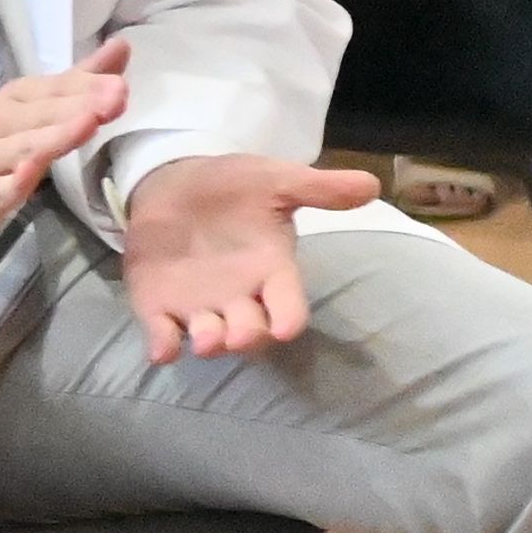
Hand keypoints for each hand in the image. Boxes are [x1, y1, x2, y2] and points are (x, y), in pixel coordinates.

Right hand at [0, 37, 126, 249]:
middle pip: (39, 115)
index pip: (47, 89)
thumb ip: (73, 84)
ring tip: (88, 123)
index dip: (83, 84)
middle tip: (117, 96)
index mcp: (11, 105)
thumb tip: (119, 47)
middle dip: (79, 104)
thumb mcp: (26, 109)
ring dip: (54, 135)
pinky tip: (29, 175)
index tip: (120, 80)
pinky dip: (11, 182)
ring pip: (21, 147)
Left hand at [122, 147, 381, 364]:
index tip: (286, 329)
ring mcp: (199, 304)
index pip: (288, 304)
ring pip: (209, 336)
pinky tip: (162, 351)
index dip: (289, 318)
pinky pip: (163, 332)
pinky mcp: (159, 304)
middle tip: (239, 336)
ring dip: (209, 343)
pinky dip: (163, 344)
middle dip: (247, 336)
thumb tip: (372, 185)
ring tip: (206, 343)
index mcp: (271, 270)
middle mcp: (239, 296)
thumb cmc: (234, 187)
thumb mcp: (275, 180)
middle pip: (250, 329)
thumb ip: (318, 188)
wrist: (177, 183)